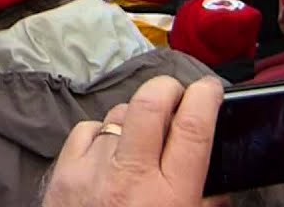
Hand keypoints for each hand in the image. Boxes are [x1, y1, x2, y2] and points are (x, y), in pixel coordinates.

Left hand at [41, 76, 223, 206]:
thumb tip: (221, 181)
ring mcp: (92, 171)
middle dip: (167, 88)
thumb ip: (205, 205)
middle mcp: (130, 177)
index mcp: (169, 196)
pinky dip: (101, 135)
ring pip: (118, 114)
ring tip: (141, 139)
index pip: (192, 128)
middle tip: (177, 94)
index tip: (211, 89)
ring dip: (135, 118)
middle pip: (150, 103)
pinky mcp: (62, 172)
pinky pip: (87, 130)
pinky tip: (108, 154)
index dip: (205, 97)